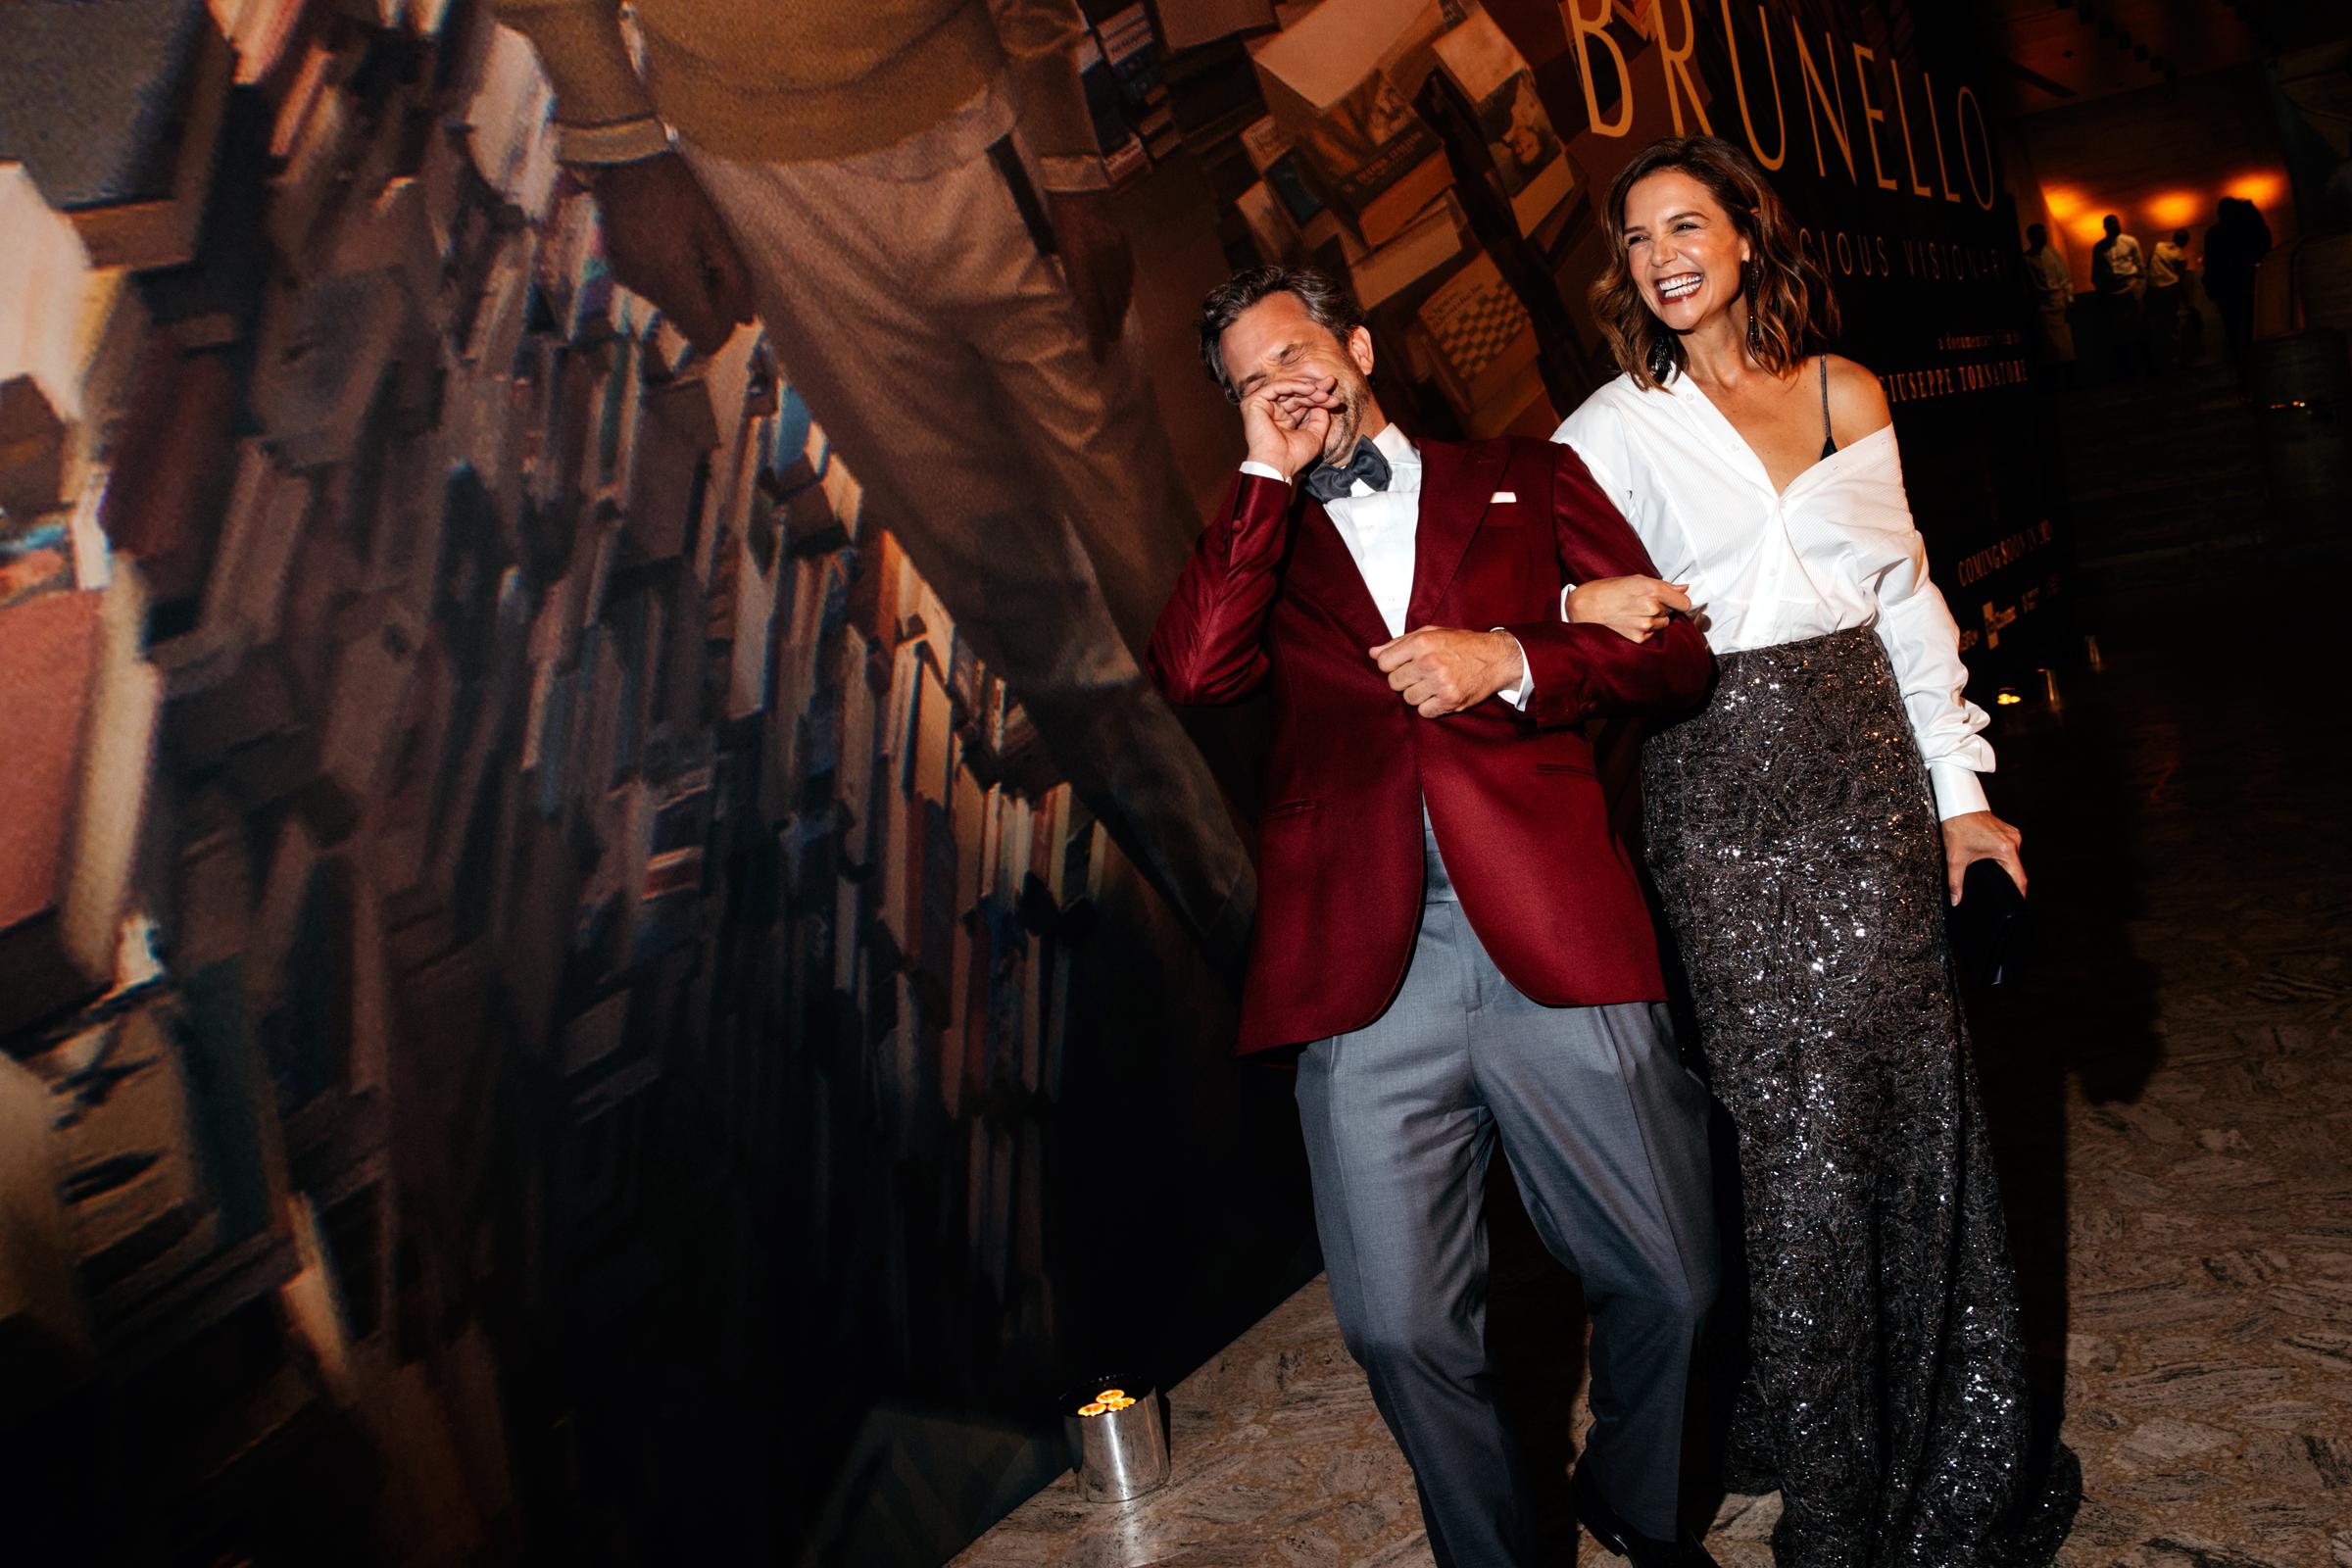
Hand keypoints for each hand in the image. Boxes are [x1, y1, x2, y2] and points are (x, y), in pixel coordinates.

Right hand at [590, 153, 755, 353]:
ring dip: (689, 285)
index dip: (726, 319)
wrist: (623, 158)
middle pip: (691, 323)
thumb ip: (734, 278)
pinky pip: (654, 288)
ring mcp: (630, 281)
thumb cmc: (676, 187)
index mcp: (673, 281)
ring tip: (688, 241)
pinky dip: (668, 275)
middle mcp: (648, 289)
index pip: (709, 338)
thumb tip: (747, 319)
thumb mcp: (715, 229)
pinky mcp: (620, 270)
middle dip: (709, 301)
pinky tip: (668, 239)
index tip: (728, 284)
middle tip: (712, 256)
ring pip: (673, 306)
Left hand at [1049, 190, 1133, 360]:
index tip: (1099, 355)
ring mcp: (1116, 250)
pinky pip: (1128, 274)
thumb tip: (1082, 301)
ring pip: (1122, 290)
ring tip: (1117, 327)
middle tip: (1110, 344)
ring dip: (1120, 312)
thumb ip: (1073, 276)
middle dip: (1110, 327)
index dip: (1096, 334)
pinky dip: (1126, 290)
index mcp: (1081, 261)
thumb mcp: (1059, 250)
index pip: (1091, 308)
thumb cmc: (1060, 219)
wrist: (1077, 187)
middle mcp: (1102, 259)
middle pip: (1110, 303)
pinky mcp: (1124, 243)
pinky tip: (1124, 300)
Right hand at [1240, 372, 1340, 478]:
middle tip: (1331, 386)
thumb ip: (1320, 418)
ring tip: (1323, 394)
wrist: (1277, 465)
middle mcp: (1272, 412)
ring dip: (1308, 390)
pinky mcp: (1254, 402)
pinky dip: (1294, 386)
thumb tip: (1324, 402)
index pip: (1301, 403)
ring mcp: (1262, 407)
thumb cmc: (1293, 456)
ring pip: (1288, 389)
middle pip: (1296, 394)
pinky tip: (1310, 389)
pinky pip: (1276, 387)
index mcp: (1283, 420)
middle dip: (1316, 390)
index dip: (1318, 399)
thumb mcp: (1315, 435)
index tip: (1334, 398)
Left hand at [1370, 627, 1524, 716]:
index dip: (1391, 665)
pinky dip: (1430, 706)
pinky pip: (1424, 712)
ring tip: (1433, 683)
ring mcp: (1440, 683)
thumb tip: (1373, 653)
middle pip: (1394, 682)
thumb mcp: (1431, 633)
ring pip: (1408, 698)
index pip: (1384, 663)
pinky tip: (1440, 694)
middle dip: (1405, 680)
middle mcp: (1429, 662)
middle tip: (1421, 674)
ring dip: (1418, 694)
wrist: (1495, 658)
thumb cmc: (1461, 645)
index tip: (1403, 665)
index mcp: (1422, 643)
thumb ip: (1400, 643)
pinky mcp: (1450, 700)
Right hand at [1565, 575, 1692, 642]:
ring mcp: (1645, 625)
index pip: (1684, 602)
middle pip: (1671, 612)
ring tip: (1634, 613)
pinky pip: (1651, 634)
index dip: (1679, 601)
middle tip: (1642, 603)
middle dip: (1662, 608)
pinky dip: (1644, 629)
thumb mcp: (1636, 580)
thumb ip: (1664, 585)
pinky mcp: (1639, 638)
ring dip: (1653, 619)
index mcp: (1653, 590)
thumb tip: (1684, 588)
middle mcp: (1652, 608)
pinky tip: (1629, 622)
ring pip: (1662, 624)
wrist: (1585, 607)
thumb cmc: (1608, 590)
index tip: (1674, 601)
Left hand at [1942, 810, 2024, 904]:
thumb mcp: (1955, 858)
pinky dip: (2005, 859)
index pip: (2019, 878)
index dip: (2018, 894)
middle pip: (2018, 870)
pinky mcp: (2008, 831)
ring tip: (1999, 883)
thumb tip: (1956, 900)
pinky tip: (1997, 866)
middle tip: (2002, 897)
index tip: (2016, 905)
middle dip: (2010, 883)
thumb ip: (1956, 882)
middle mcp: (2014, 841)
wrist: (1958, 805)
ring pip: (2015, 860)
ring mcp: (2013, 835)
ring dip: (2008, 870)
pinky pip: (2011, 850)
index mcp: (2006, 849)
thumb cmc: (1958, 826)